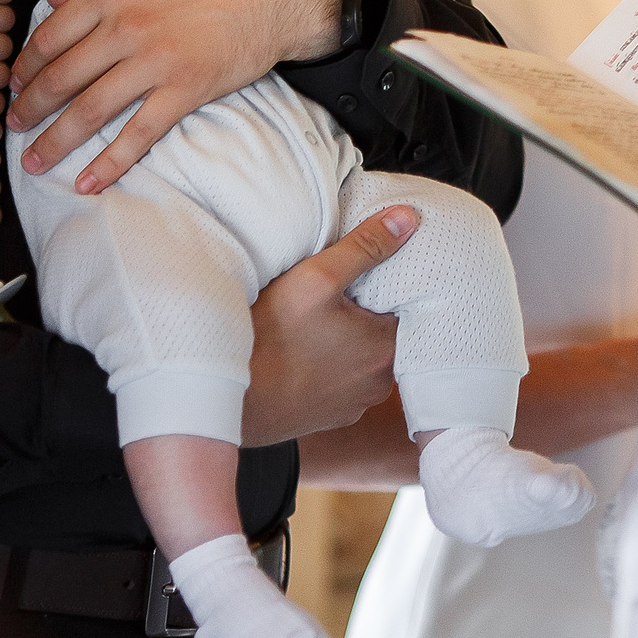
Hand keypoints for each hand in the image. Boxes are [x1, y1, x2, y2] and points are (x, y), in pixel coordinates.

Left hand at [8, 0, 348, 190]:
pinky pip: (137, 136)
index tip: (13, 83)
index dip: (25, 66)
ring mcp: (153, 63)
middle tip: (12, 126)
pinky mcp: (184, 92)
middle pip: (60, 77)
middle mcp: (125, 27)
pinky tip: (87, 182)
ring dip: (54, 142)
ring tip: (35, 162)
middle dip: (29, 108)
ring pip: (88, 111)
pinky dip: (109, 164)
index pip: (50, 36)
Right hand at [245, 205, 419, 444]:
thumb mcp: (317, 277)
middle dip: (369, 313)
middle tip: (341, 293)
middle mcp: (378, 384)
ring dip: (349, 342)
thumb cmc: (269, 340)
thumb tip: (407, 219)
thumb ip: (365, 246)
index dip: (392, 287)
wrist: (228, 399)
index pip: (410, 308)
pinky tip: (307, 352)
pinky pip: (342, 383)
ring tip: (320, 322)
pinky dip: (331, 367)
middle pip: (387, 335)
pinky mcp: (331, 418)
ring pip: (364, 361)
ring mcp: (354, 405)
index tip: (373, 274)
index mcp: (385, 348)